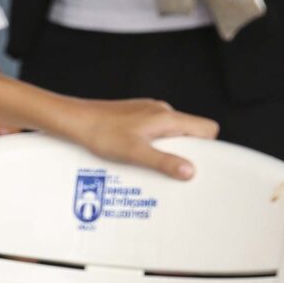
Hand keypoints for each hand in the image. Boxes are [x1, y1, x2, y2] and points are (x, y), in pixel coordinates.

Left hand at [51, 96, 218, 181]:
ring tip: (151, 165)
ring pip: (171, 132)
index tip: (199, 164)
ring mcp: (147, 112)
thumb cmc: (101, 134)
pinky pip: (154, 130)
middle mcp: (161, 111)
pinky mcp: (135, 116)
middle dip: (187, 151)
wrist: (74, 120)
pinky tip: (136, 155)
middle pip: (190, 132)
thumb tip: (190, 171)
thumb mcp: (135, 152)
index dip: (209, 147)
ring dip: (167, 148)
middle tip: (173, 170)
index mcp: (167, 117)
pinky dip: (152, 143)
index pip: (207, 128)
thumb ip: (164, 162)